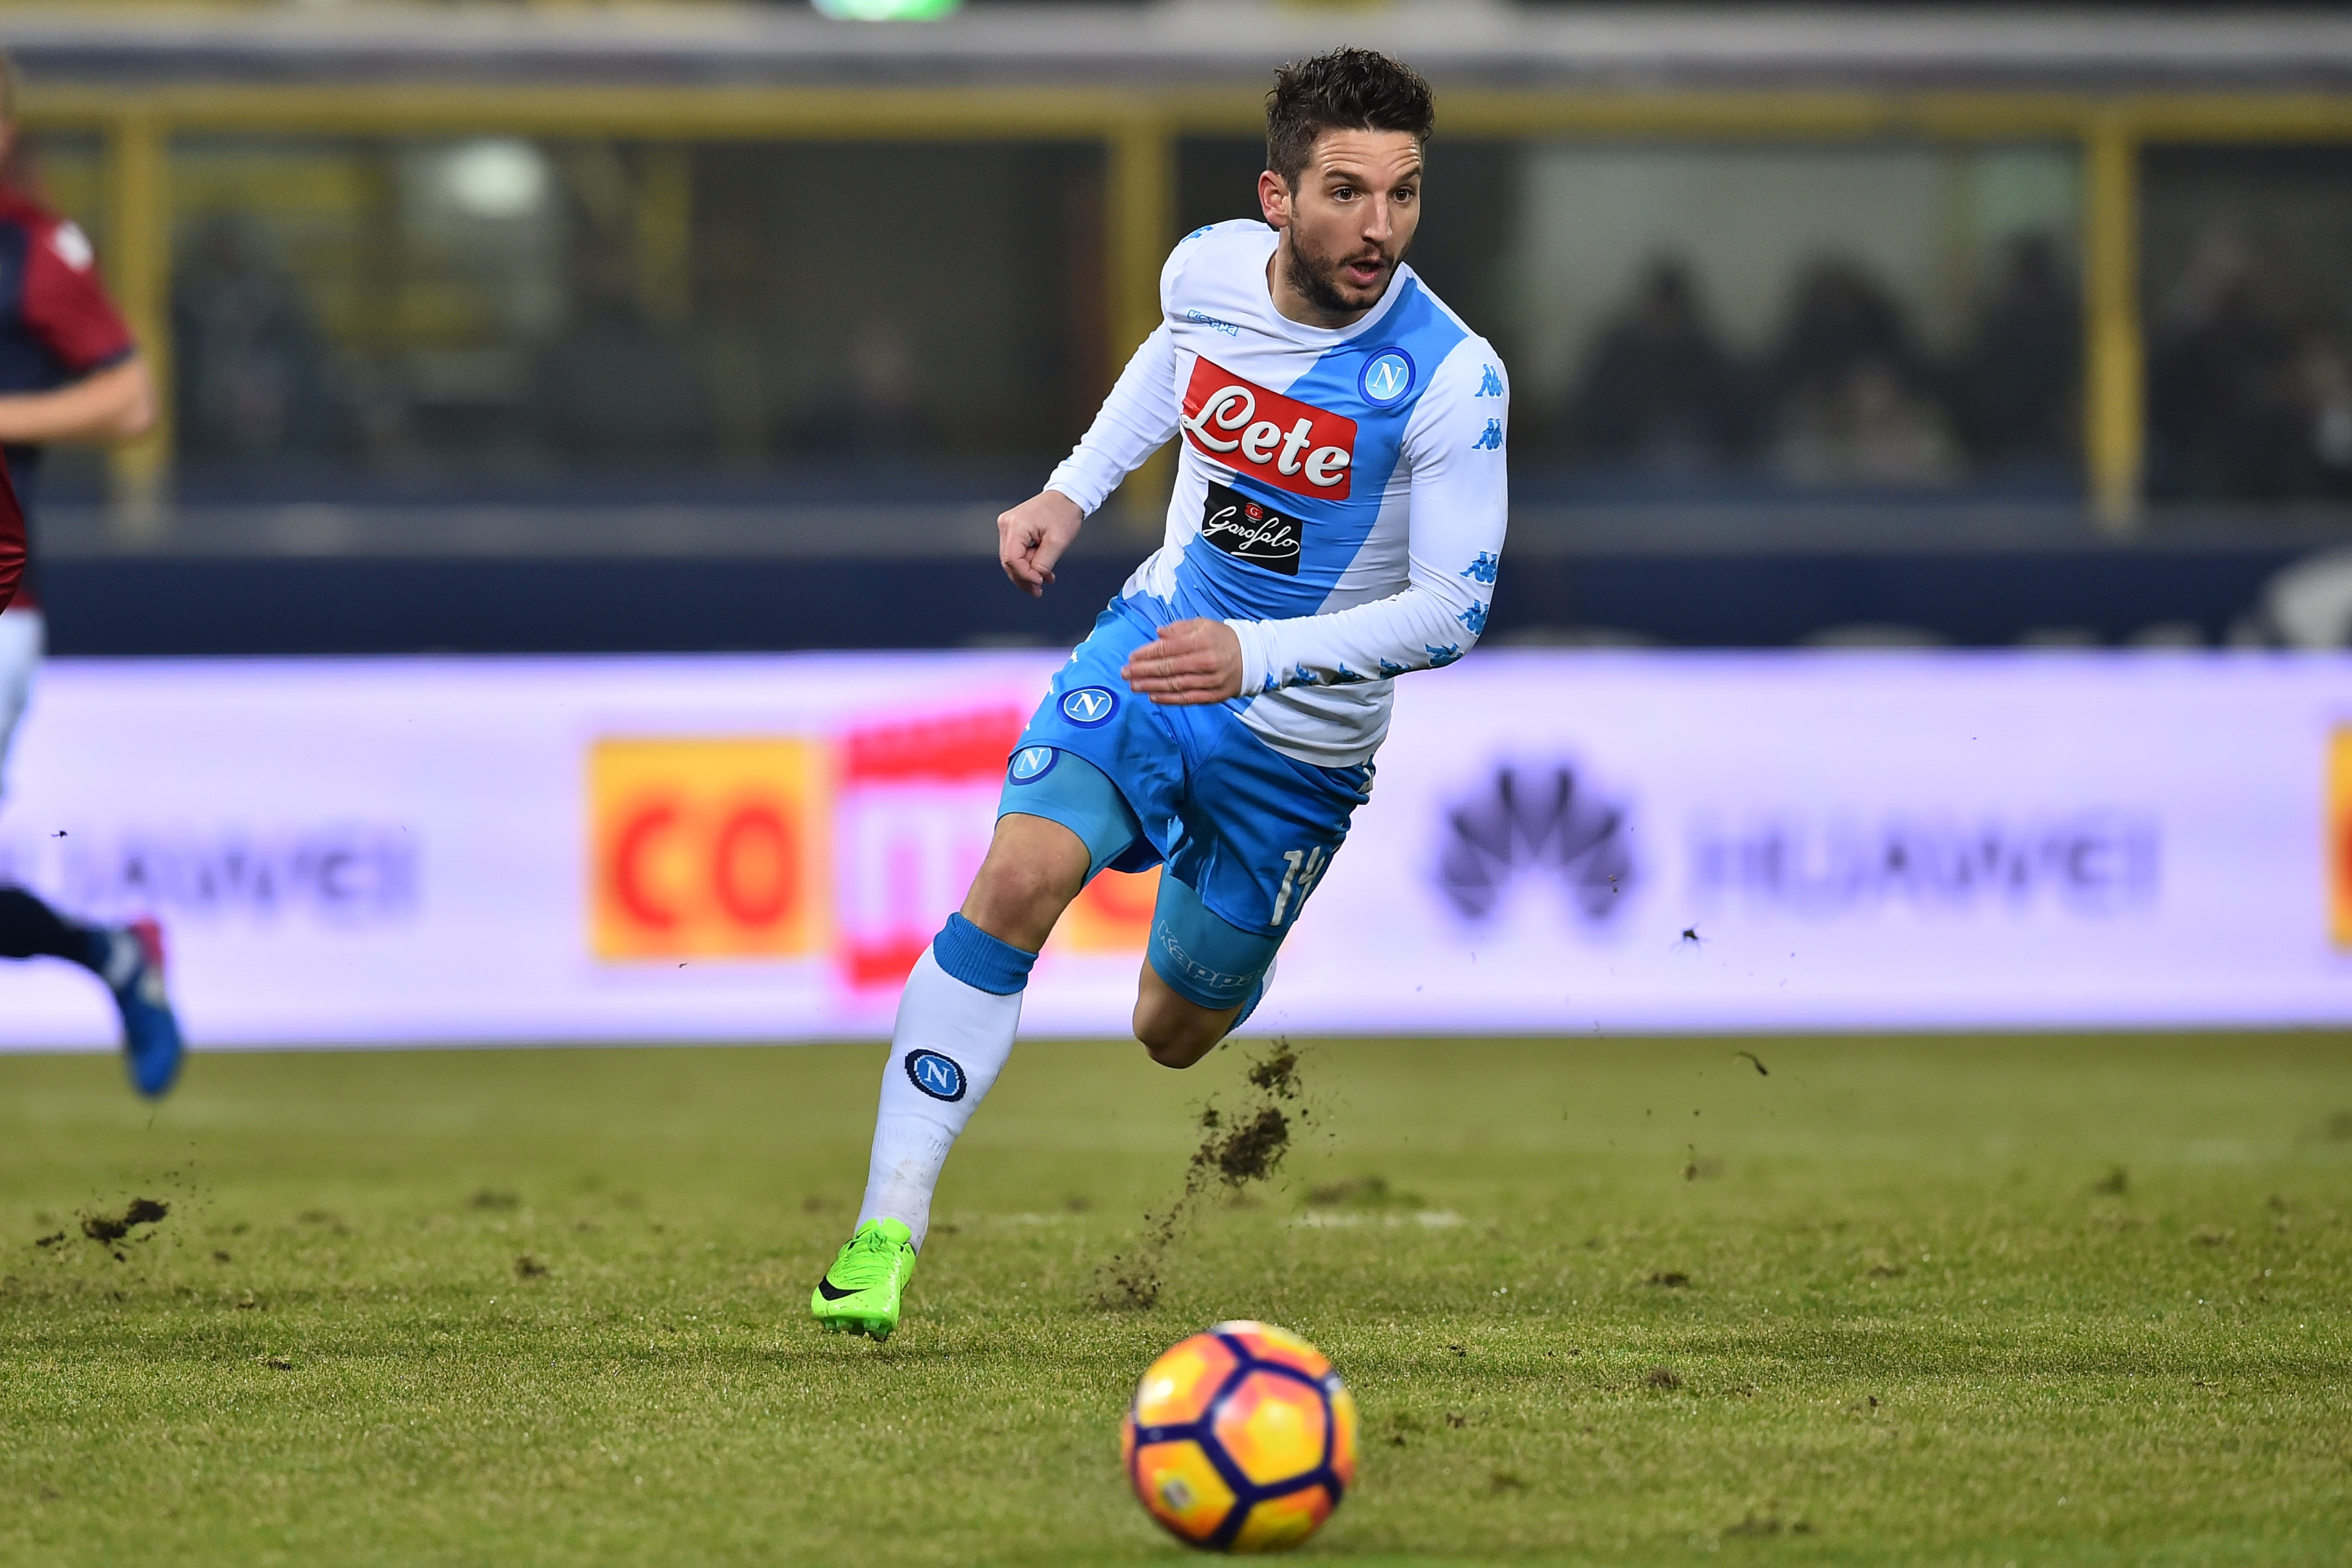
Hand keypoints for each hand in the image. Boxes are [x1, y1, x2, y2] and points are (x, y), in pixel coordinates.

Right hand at [998, 489, 1083, 597]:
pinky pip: (1017, 551)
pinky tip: (1042, 570)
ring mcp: (1009, 526)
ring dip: (1028, 572)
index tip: (1039, 583)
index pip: (1012, 559)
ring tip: (1045, 579)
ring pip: (1013, 559)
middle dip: (1024, 578)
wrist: (1067, 496)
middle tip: (1038, 591)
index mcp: (1016, 525)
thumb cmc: (1064, 511)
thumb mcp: (1058, 541)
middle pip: (1009, 561)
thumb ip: (1045, 562)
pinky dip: (1029, 562)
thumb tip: (1035, 577)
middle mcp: (1007, 524)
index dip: (1025, 575)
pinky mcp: (1014, 529)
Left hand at [1122, 618, 1243, 705]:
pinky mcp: (1214, 695)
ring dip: (1151, 686)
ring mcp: (1210, 681)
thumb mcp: (1204, 625)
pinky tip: (1153, 697)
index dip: (1147, 654)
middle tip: (1125, 673)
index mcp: (1202, 641)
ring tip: (1134, 686)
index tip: (1131, 657)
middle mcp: (1205, 661)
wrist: (1254, 657)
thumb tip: (1158, 634)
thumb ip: (1180, 628)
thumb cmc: (1224, 639)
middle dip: (1143, 671)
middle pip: (1168, 668)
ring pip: (1175, 685)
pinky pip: (1187, 699)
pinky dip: (1169, 699)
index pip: (1168, 648)